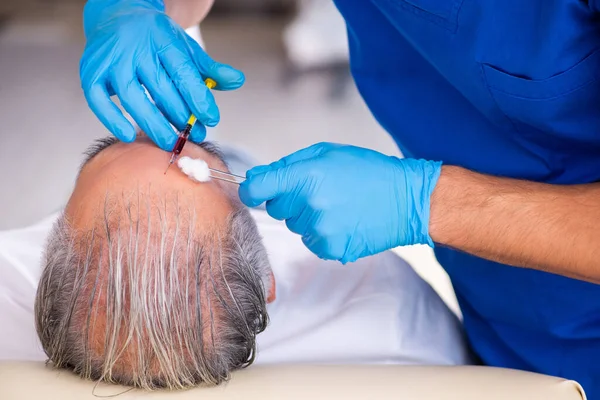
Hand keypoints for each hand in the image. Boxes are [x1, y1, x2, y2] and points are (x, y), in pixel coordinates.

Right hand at [81, 0, 244, 149]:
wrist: (118, 14)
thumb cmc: (156, 39)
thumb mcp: (185, 49)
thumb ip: (210, 69)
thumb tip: (237, 81)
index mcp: (161, 39)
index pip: (183, 73)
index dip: (198, 99)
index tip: (211, 119)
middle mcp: (134, 47)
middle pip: (160, 88)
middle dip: (180, 116)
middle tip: (194, 136)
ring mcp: (111, 59)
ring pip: (133, 97)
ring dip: (153, 123)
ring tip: (169, 141)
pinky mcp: (91, 71)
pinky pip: (98, 99)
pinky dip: (112, 119)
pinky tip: (129, 134)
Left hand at [239, 143, 441, 262]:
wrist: (405, 200)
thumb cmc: (368, 172)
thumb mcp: (327, 153)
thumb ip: (287, 166)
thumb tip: (255, 178)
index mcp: (305, 176)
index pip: (256, 188)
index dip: (252, 189)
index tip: (255, 190)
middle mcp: (309, 205)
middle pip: (276, 208)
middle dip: (289, 199)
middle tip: (318, 191)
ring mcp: (319, 230)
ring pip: (294, 225)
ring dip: (307, 216)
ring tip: (336, 205)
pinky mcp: (330, 248)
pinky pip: (310, 240)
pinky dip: (321, 232)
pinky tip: (342, 220)